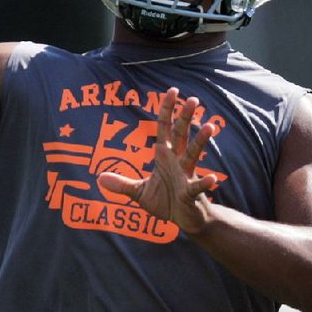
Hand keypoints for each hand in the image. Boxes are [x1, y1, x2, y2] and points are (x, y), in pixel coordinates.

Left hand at [97, 87, 217, 233]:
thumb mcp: (139, 192)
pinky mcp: (191, 193)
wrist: (184, 220)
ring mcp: (186, 176)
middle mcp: (177, 161)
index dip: (167, 110)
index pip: (165, 128)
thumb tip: (99, 178)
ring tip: (209, 127)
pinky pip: (197, 186)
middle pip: (181, 135)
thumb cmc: (165, 202)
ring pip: (194, 154)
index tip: (172, 91)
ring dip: (200, 141)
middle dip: (185, 118)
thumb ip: (122, 184)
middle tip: (193, 100)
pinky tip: (212, 178)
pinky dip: (204, 182)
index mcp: (164, 156)